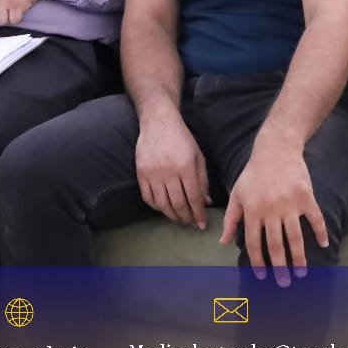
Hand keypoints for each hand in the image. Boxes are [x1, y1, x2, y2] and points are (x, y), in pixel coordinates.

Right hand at [135, 107, 211, 229]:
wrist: (158, 123)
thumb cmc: (182, 138)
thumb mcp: (198, 156)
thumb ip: (203, 180)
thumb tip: (206, 202)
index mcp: (186, 167)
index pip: (194, 197)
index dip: (199, 213)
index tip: (202, 224)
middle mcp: (168, 172)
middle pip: (178, 204)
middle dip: (187, 217)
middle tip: (191, 223)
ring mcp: (152, 173)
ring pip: (162, 204)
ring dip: (172, 215)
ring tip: (179, 219)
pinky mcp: (141, 173)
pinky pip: (148, 197)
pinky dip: (156, 207)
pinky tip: (164, 208)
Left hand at [219, 133, 326, 286]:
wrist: (276, 148)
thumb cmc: (254, 173)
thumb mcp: (237, 193)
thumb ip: (231, 218)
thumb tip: (223, 242)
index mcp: (253, 210)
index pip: (254, 243)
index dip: (258, 261)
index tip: (263, 276)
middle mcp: (271, 210)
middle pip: (276, 245)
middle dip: (280, 267)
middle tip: (285, 283)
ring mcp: (290, 204)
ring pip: (296, 237)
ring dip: (300, 257)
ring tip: (302, 272)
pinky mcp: (307, 197)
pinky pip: (315, 219)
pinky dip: (321, 232)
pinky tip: (325, 245)